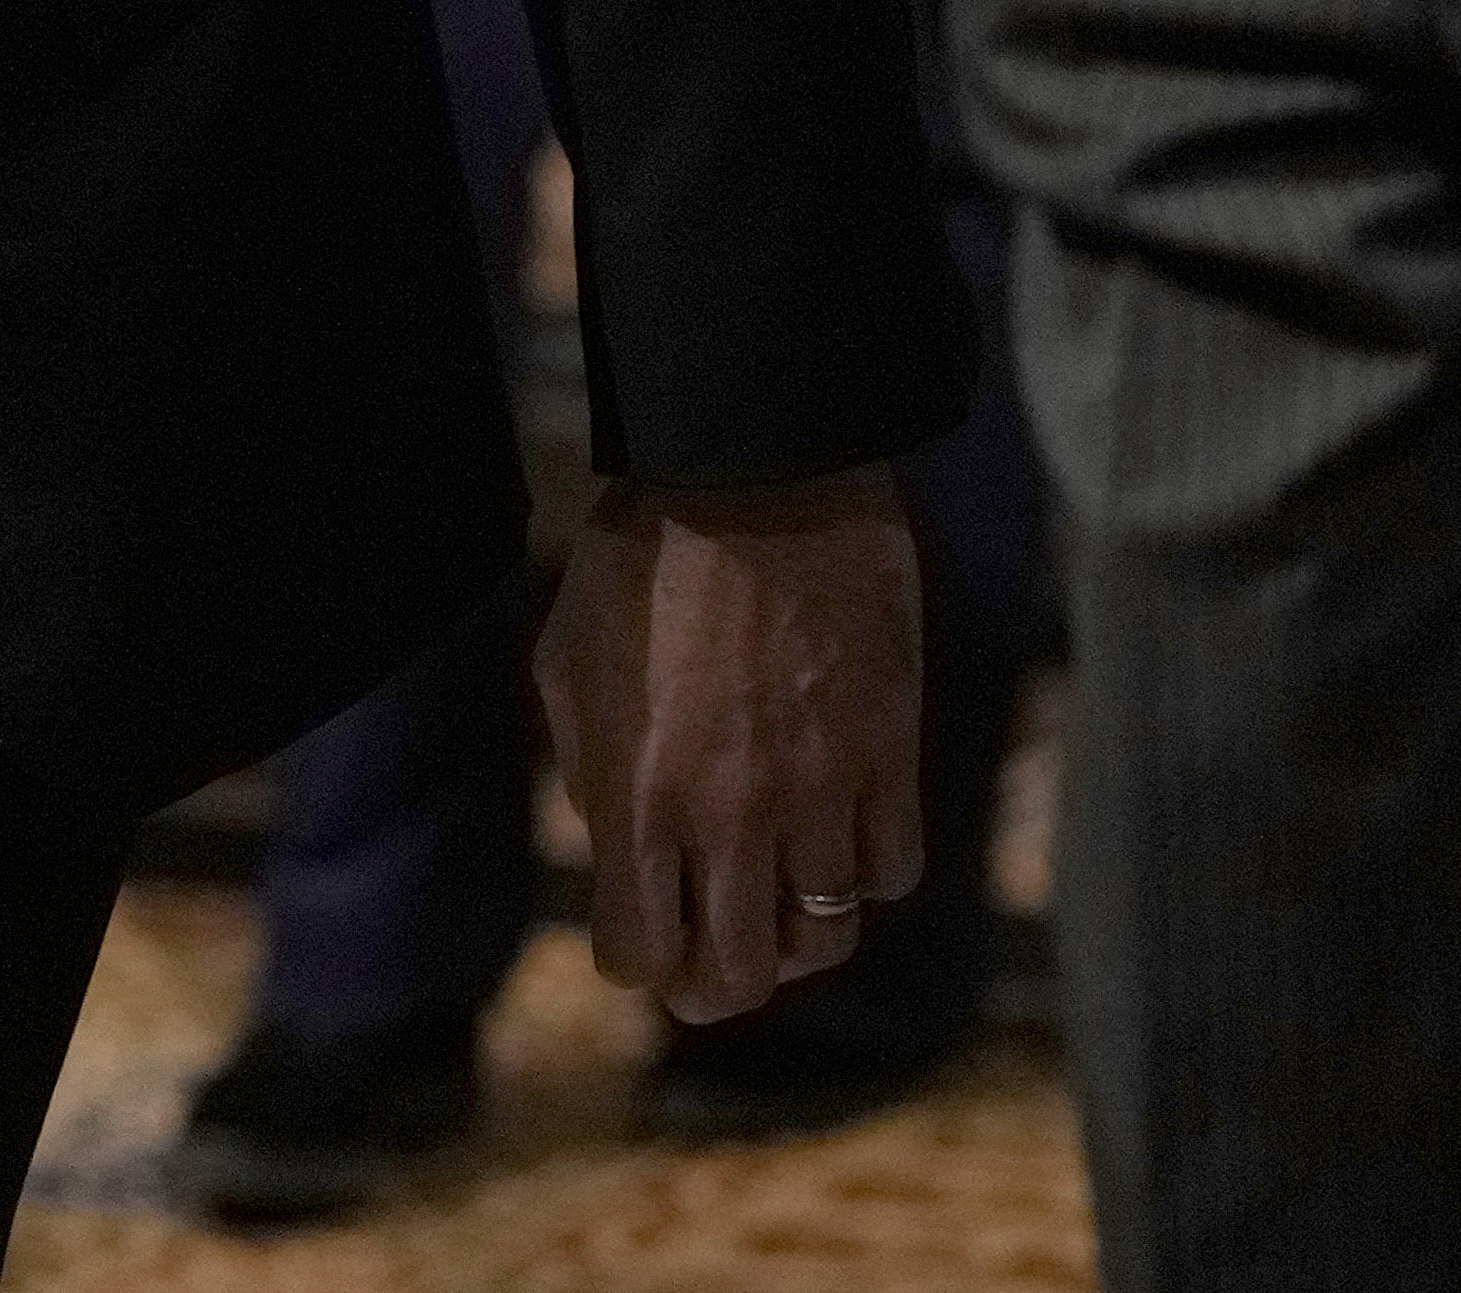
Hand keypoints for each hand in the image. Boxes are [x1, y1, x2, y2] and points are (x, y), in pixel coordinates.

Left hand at [539, 463, 921, 1026]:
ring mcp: (816, 793)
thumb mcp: (569, 660)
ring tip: (783, 903)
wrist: (755, 474)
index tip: (644, 947)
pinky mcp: (887, 757)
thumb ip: (587, 767)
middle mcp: (728, 816)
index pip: (640, 953)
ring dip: (800, 934)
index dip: (639, 965)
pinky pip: (890, 872)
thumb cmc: (642, 557)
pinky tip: (843, 842)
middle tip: (719, 968)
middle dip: (720, 986)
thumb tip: (611, 839)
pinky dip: (867, 877)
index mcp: (637, 795)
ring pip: (825, 937)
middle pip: (741, 974)